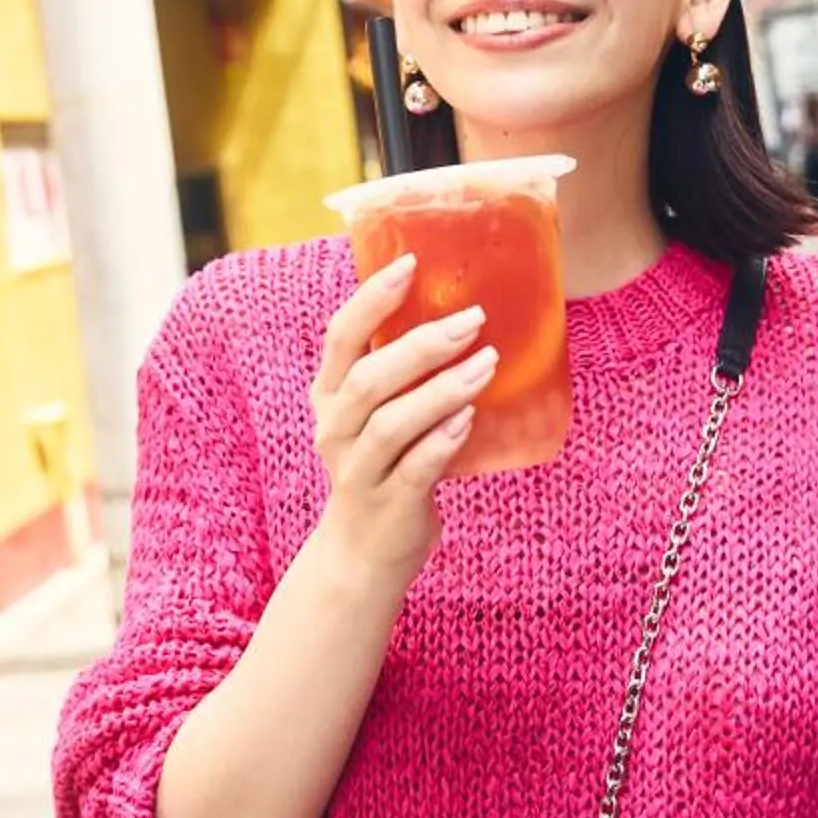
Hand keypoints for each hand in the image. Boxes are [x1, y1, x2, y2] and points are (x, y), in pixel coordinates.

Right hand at [309, 253, 495, 593]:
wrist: (364, 553)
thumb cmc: (385, 465)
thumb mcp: (378, 413)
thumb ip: (402, 372)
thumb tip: (461, 310)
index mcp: (330, 395)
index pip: (340, 337)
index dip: (372, 298)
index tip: (412, 264)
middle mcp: (334, 429)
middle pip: (368, 378)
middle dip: (421, 345)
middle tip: (474, 319)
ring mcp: (357, 470)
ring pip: (390, 423)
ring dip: (442, 390)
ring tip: (487, 363)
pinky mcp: (386, 504)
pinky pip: (413, 469)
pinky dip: (441, 441)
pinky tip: (469, 420)